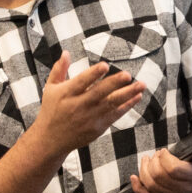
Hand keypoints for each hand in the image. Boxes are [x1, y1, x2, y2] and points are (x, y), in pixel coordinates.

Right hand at [28, 56, 143, 155]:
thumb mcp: (50, 88)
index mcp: (66, 94)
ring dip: (127, 94)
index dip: (93, 74)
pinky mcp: (98, 127)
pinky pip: (115, 115)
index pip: (81, 82)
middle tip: (127, 75)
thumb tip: (66, 52)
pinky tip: (137, 96)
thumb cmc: (51, 110)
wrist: (51, 140)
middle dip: (114, 84)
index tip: (105, 65)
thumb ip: (59, 70)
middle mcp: (78, 106)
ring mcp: (89, 117)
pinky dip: (127, 105)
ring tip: (141, 84)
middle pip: (98, 93)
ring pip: (111, 104)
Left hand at [130, 145, 191, 192]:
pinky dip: (138, 188)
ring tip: (147, 160)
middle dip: (154, 162)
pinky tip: (133, 177)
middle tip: (156, 154)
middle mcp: (186, 189)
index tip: (164, 151)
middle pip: (160, 177)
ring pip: (152, 186)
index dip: (164, 158)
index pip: (174, 169)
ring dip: (144, 171)